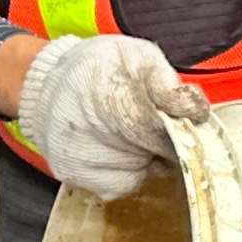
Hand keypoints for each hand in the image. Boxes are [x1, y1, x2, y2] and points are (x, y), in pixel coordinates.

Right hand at [13, 33, 208, 199]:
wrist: (47, 82)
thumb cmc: (98, 66)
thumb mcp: (137, 56)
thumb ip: (167, 83)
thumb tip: (194, 111)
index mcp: (105, 93)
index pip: (152, 127)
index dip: (176, 129)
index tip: (186, 124)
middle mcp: (87, 129)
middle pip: (148, 150)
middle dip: (162, 140)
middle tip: (158, 125)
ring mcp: (78, 156)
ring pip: (138, 170)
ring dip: (146, 155)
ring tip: (132, 131)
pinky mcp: (74, 174)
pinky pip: (121, 184)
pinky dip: (130, 169)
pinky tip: (121, 148)